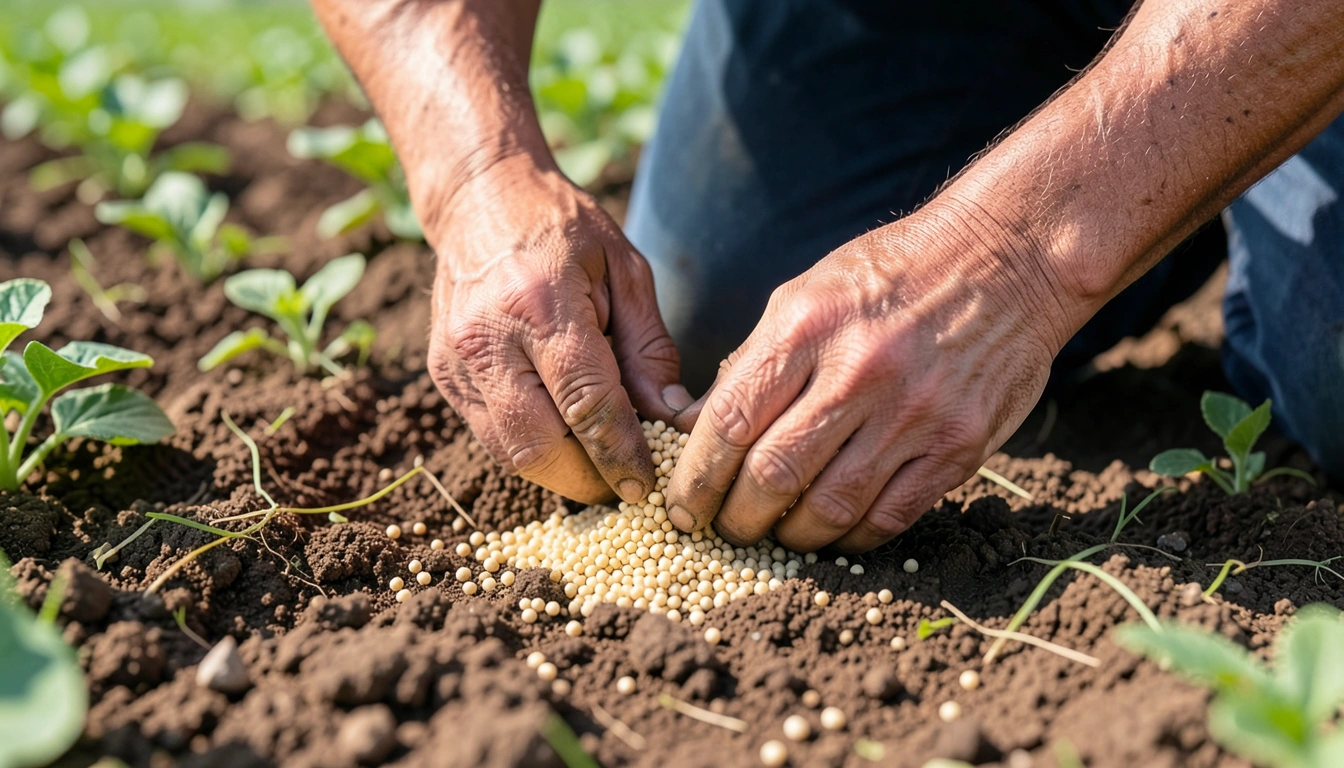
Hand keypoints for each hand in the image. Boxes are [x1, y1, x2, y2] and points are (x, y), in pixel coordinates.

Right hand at [425, 160, 692, 503]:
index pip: (587, 406)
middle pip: (538, 448)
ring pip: (509, 453)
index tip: (649, 484)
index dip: (621, 454)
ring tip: (600, 466)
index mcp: (540, 305)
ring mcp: (455, 361)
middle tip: (626, 485)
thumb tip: (670, 420)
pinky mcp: (443, 375)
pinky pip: (491, 435)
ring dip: (559, 472)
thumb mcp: (626, 272)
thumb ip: (649, 350)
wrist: (481, 198)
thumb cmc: (565, 230)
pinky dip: (533, 448)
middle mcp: (487, 339)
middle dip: (587, 481)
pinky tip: (566, 437)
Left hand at [665, 206, 1068, 551]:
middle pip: (774, 475)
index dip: (695, 479)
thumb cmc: (891, 275)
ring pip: (830, 508)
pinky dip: (850, 538)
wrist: (1006, 258)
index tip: (681, 507)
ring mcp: (914, 413)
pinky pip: (890, 517)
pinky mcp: (959, 446)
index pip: (730, 422)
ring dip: (790, 536)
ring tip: (775, 534)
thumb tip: (692, 427)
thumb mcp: (807, 295)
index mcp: (807, 327)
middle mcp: (859, 372)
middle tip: (725, 530)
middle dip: (736, 519)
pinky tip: (832, 532)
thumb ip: (752, 363)